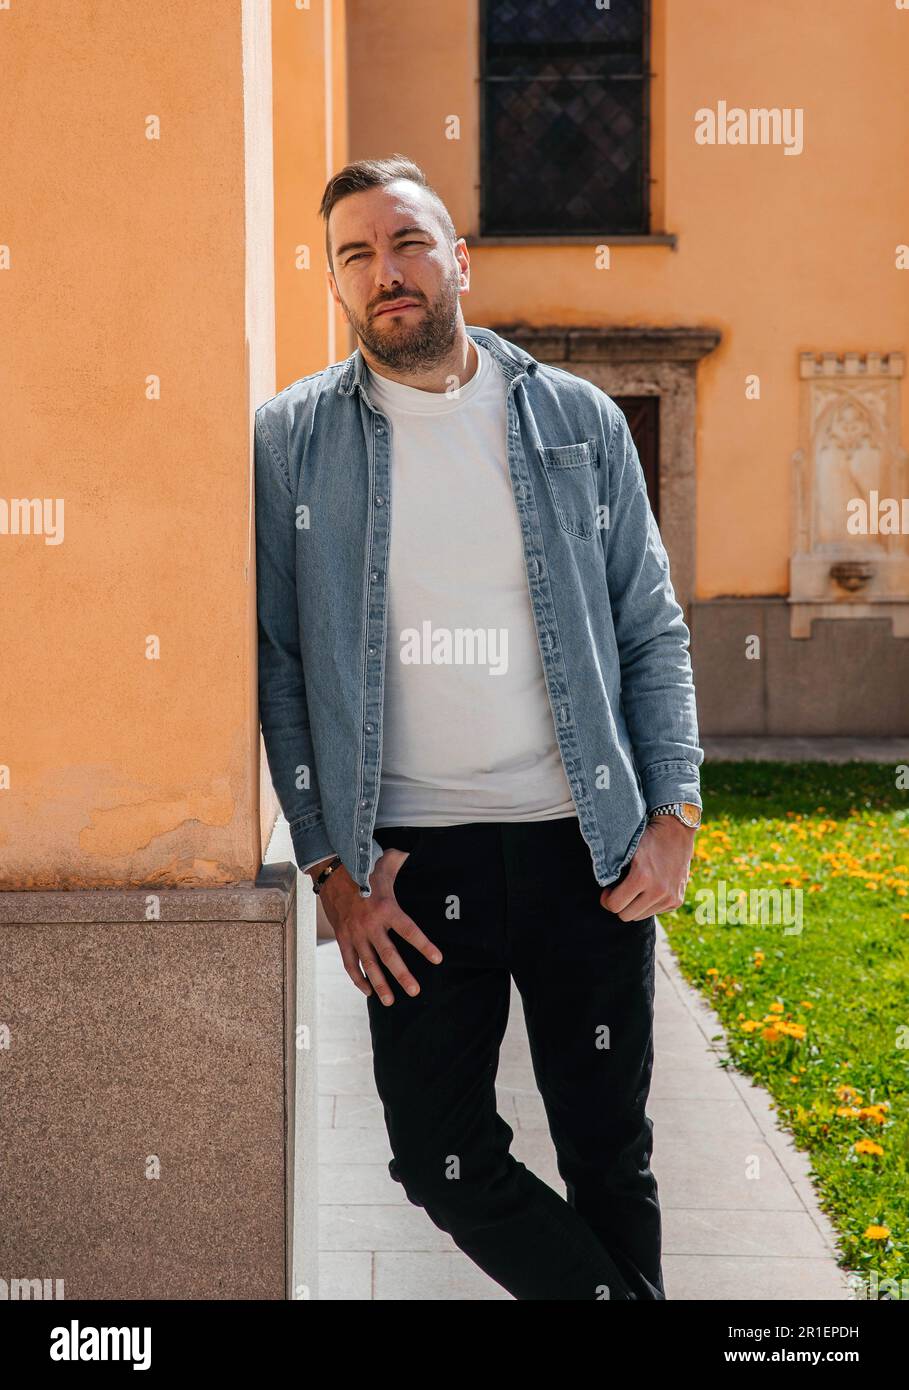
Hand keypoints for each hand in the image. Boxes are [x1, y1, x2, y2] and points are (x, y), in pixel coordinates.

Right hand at [315, 849, 442, 1004]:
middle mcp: (370, 924)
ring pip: (368, 964)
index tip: (437, 958)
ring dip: (380, 983)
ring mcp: (354, 933)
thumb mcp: (386, 863)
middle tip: (414, 990)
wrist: (330, 871)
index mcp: (386, 908)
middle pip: (389, 955)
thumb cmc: (363, 868)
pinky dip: (358, 978)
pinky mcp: (342, 937)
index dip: (424, 945)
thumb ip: (403, 862)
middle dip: (402, 974)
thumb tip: (417, 854)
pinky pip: (349, 963)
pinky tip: (368, 990)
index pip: (409, 931)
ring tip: (390, 1000)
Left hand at [599, 816, 694, 920]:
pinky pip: (655, 912)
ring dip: (635, 905)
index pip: (614, 905)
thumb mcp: (626, 851)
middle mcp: (658, 890)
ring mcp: (670, 897)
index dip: (607, 899)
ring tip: (636, 889)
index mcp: (642, 877)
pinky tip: (650, 888)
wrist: (676, 831)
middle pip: (626, 916)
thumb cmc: (645, 838)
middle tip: (619, 891)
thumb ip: (614, 872)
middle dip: (620, 904)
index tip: (608, 891)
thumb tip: (604, 893)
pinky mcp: (677, 901)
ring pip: (640, 916)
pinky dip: (649, 903)